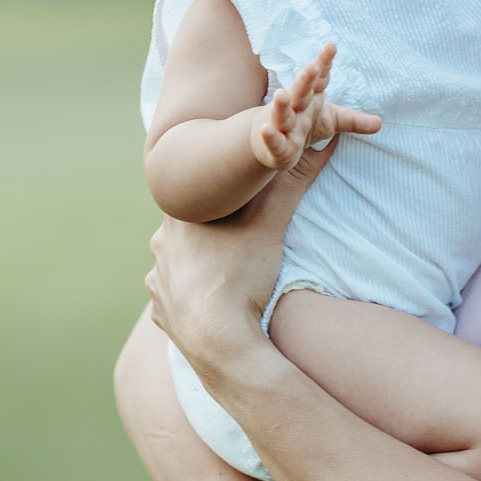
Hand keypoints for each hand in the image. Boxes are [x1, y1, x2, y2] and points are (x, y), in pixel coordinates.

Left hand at [147, 98, 376, 366]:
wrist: (220, 342)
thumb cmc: (242, 277)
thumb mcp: (272, 224)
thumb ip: (295, 181)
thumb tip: (322, 139)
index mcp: (181, 217)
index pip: (201, 195)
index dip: (223, 198)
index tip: (242, 204)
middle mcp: (160, 244)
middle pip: (188, 228)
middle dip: (212, 231)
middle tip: (241, 240)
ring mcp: (157, 282)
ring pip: (177, 263)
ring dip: (198, 264)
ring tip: (228, 273)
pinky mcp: (161, 313)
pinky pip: (172, 297)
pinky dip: (189, 297)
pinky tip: (210, 302)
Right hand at [250, 44, 381, 171]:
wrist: (270, 144)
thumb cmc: (302, 127)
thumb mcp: (331, 121)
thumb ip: (354, 121)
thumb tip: (380, 123)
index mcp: (310, 98)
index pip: (319, 78)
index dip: (325, 62)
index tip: (332, 45)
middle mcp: (295, 108)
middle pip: (301, 91)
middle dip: (306, 79)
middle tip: (312, 66)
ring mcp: (283, 125)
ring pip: (282, 113)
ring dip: (282, 104)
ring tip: (282, 95)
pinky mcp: (276, 145)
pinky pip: (273, 140)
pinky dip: (270, 135)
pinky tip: (266, 129)